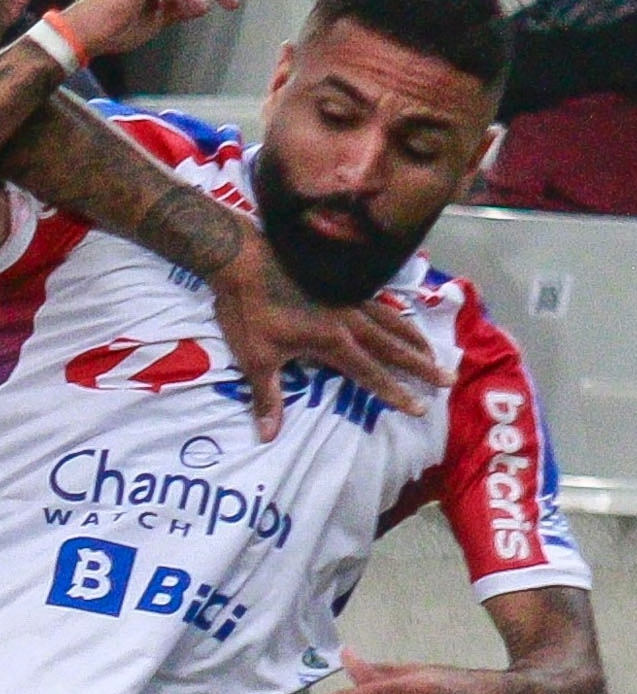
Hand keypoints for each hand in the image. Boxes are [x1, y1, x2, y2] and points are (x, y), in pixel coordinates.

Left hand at [210, 226, 447, 441]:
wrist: (244, 258)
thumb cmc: (248, 310)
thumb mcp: (255, 359)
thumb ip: (266, 397)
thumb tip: (267, 436)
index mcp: (333, 342)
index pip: (372, 374)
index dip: (396, 393)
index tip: (419, 408)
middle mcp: (349, 320)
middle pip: (393, 346)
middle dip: (421, 366)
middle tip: (448, 379)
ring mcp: (347, 298)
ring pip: (391, 320)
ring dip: (414, 337)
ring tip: (433, 351)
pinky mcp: (340, 283)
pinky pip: (377, 300)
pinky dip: (394, 311)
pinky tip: (399, 316)